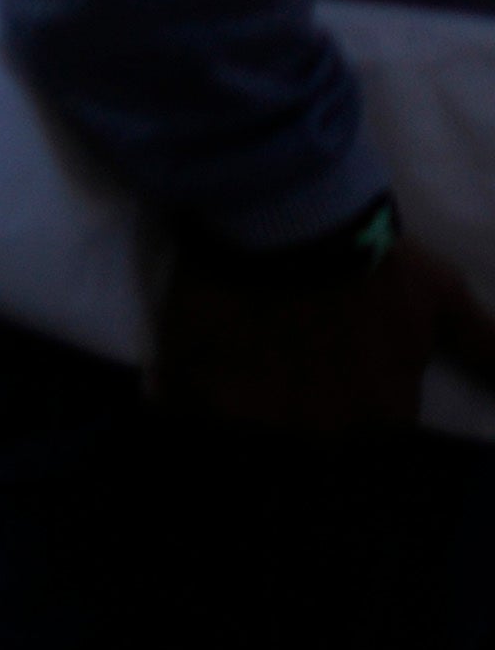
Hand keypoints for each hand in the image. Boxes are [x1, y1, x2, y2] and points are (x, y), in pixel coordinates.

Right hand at [148, 214, 494, 439]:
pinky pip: (186, 412)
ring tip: (243, 347)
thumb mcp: (443, 299)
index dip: (352, 388)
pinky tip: (194, 363)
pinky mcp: (198, 393)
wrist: (289, 217)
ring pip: (250, 427)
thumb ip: (488, 348)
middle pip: (309, 432)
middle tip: (289, 345)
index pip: (370, 426)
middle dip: (301, 399)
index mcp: (382, 415)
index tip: (337, 354)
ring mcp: (258, 418)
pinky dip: (186, 396)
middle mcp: (322, 431)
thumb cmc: (372, 259)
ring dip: (246, 399)